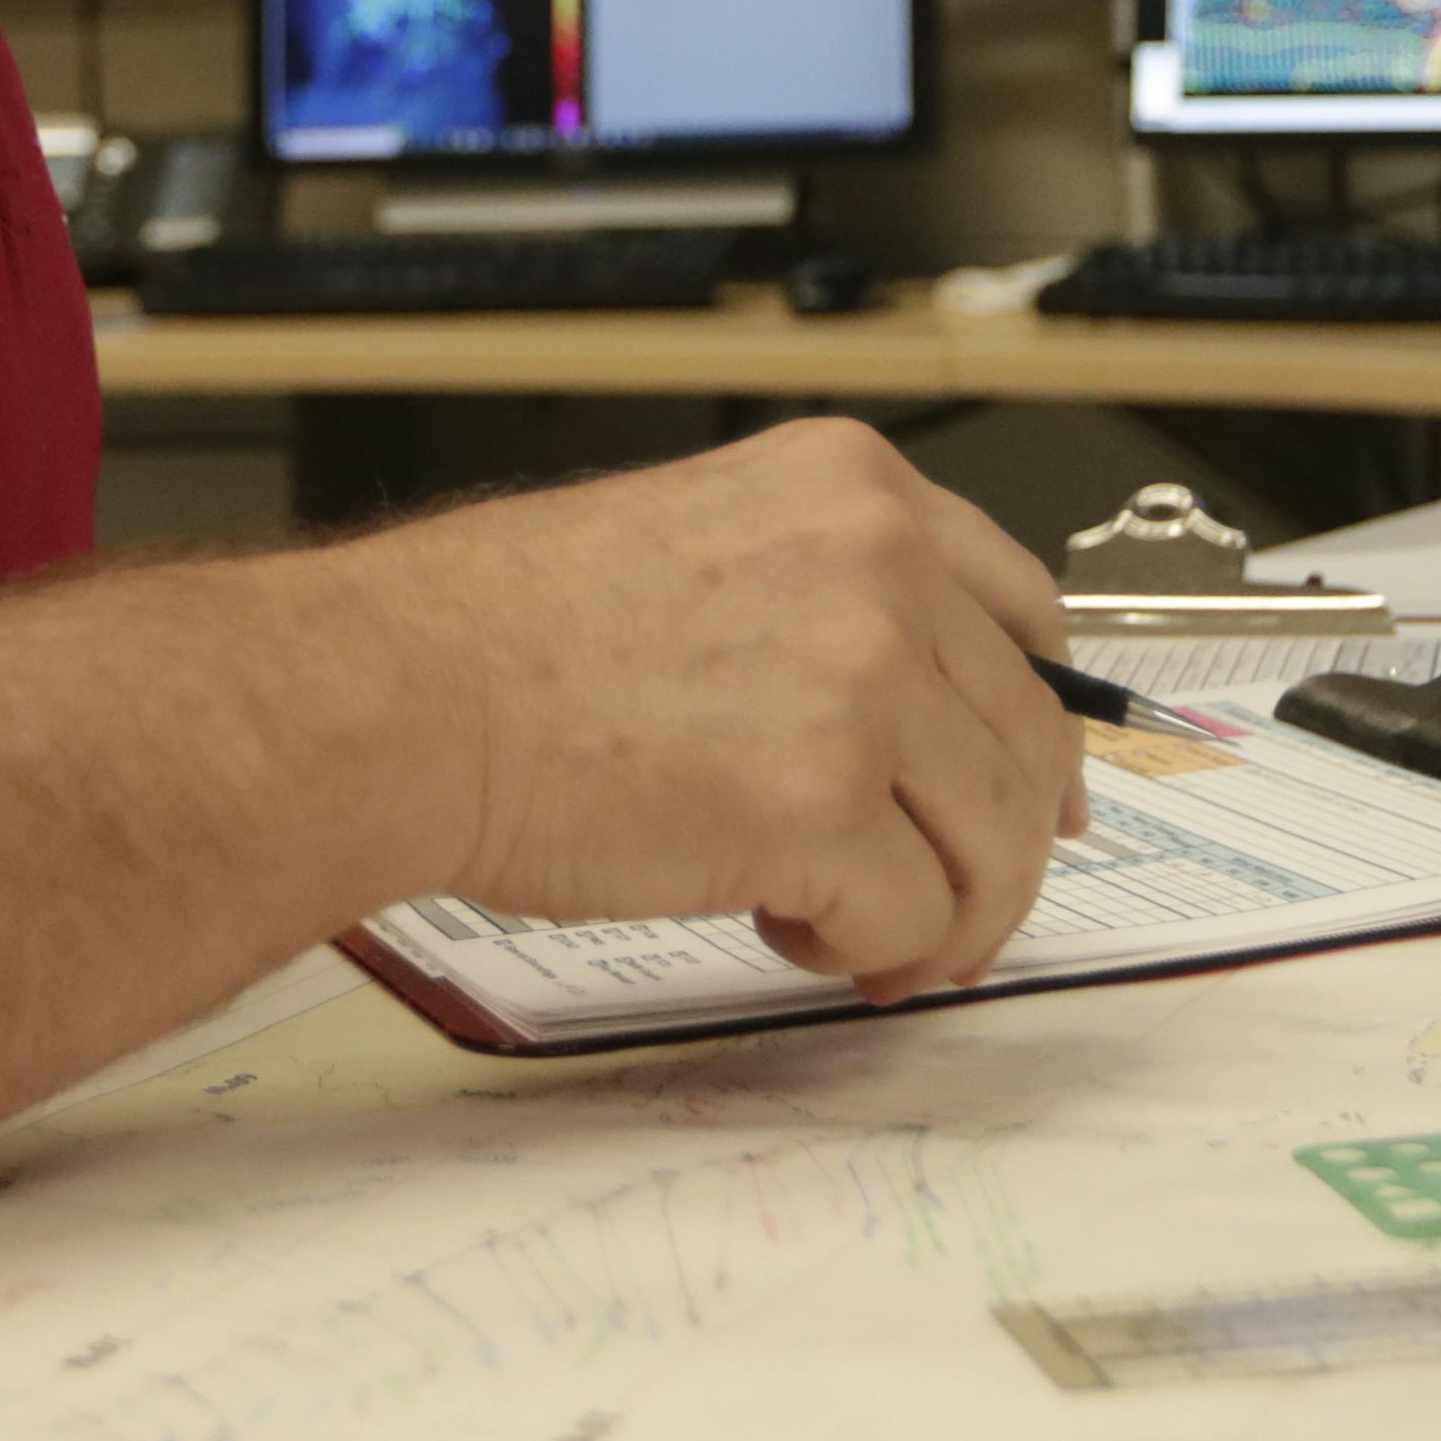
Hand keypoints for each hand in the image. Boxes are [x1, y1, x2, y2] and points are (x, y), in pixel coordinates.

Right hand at [332, 421, 1086, 1003]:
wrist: (404, 694)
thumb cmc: (504, 635)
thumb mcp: (701, 538)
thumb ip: (825, 597)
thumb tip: (915, 713)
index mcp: (852, 486)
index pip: (1024, 610)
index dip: (1037, 720)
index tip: (1034, 787)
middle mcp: (878, 563)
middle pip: (1026, 740)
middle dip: (997, 846)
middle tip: (940, 907)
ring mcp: (861, 683)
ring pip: (995, 842)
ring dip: (938, 912)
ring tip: (843, 926)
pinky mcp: (825, 806)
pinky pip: (915, 919)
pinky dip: (866, 954)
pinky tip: (784, 930)